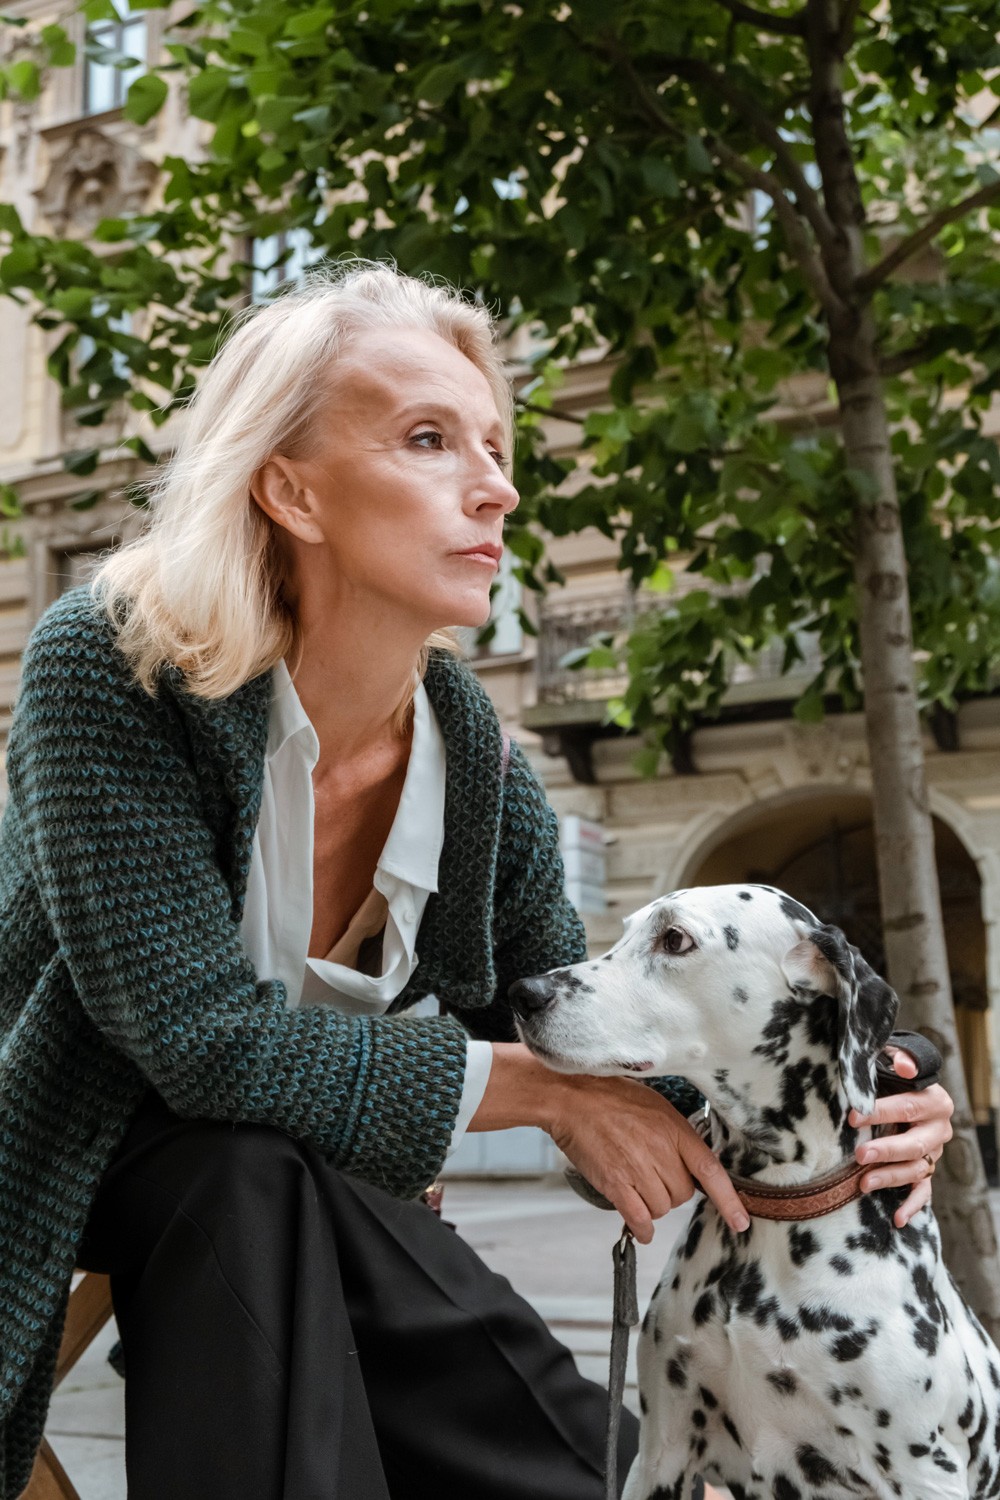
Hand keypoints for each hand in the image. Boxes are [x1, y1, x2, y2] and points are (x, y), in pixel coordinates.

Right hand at [547, 1073, 749, 1243]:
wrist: (572, 1097)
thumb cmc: (612, 1097)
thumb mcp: (655, 1106)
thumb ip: (676, 1135)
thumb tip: (690, 1164)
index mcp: (675, 1130)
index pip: (711, 1170)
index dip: (729, 1200)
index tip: (740, 1222)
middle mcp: (661, 1151)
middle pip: (683, 1194)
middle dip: (671, 1191)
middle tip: (651, 1173)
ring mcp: (637, 1169)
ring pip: (662, 1208)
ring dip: (652, 1205)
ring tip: (635, 1183)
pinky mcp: (615, 1183)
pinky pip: (639, 1219)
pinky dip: (642, 1228)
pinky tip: (640, 1227)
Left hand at [850, 1046, 953, 1228]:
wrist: (907, 1090)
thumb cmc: (893, 1076)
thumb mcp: (894, 1061)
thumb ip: (900, 1060)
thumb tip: (905, 1067)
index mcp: (934, 1101)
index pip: (907, 1107)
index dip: (879, 1112)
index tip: (852, 1117)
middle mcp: (939, 1130)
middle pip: (914, 1144)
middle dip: (886, 1151)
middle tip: (859, 1155)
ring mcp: (934, 1153)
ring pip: (916, 1170)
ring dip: (890, 1178)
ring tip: (863, 1184)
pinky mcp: (927, 1171)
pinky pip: (923, 1193)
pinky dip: (911, 1206)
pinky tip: (896, 1218)